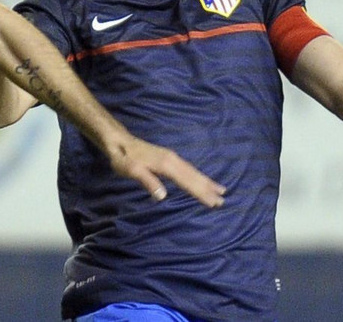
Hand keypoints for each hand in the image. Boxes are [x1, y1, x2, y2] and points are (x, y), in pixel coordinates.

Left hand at [108, 135, 225, 207]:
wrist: (119, 141)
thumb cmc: (123, 158)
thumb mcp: (131, 170)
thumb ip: (147, 181)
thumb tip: (163, 195)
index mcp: (166, 164)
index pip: (187, 182)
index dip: (201, 193)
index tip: (214, 203)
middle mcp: (173, 160)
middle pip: (194, 176)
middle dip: (208, 188)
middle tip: (223, 201)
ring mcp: (172, 157)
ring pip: (193, 171)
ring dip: (207, 181)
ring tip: (222, 190)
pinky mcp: (169, 158)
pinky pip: (189, 168)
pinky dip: (199, 175)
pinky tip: (202, 179)